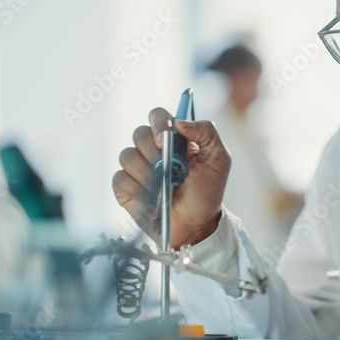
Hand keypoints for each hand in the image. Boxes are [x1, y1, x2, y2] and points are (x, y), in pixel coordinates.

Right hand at [112, 107, 230, 246]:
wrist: (197, 224)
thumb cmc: (207, 192)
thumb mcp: (219, 159)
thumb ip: (207, 132)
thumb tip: (179, 122)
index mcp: (174, 138)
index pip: (158, 115)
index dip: (158, 123)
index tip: (164, 140)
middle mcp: (152, 149)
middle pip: (139, 134)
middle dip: (155, 153)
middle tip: (170, 170)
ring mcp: (137, 167)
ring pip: (127, 156)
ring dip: (148, 174)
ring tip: (165, 187)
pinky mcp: (126, 187)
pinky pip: (120, 178)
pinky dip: (137, 189)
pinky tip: (152, 197)